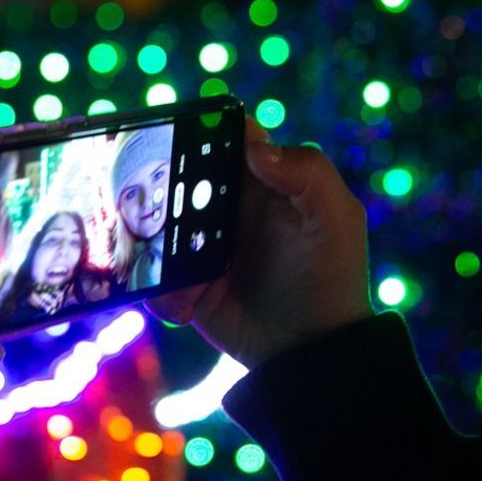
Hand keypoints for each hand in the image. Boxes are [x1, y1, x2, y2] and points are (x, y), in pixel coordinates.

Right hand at [147, 116, 371, 367]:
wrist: (312, 353)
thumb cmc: (332, 279)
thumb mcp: (337, 219)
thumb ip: (307, 173)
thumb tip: (254, 148)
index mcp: (262, 181)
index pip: (226, 138)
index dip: (202, 127)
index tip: (178, 129)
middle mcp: (226, 207)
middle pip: (178, 176)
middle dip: (158, 181)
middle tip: (144, 195)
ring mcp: (201, 246)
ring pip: (156, 225)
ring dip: (149, 237)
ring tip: (159, 257)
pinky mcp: (185, 284)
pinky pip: (153, 274)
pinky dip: (158, 286)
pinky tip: (185, 303)